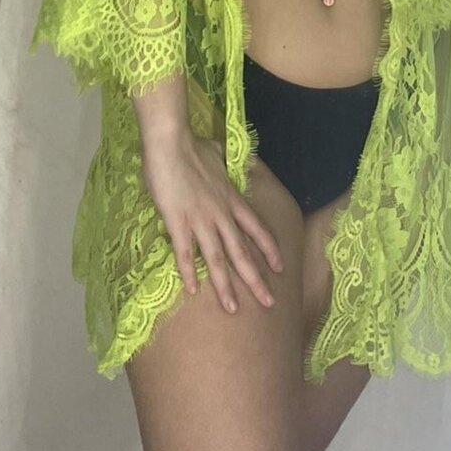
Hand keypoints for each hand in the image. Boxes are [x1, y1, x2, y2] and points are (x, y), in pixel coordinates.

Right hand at [140, 130, 283, 312]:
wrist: (171, 142)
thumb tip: (222, 154)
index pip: (256, 228)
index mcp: (231, 199)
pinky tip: (193, 291)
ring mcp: (200, 220)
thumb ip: (222, 160)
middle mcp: (221, 214)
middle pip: (242, 252)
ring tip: (233, 309)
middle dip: (256, 279)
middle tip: (269, 303)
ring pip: (218, 259)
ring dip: (226, 285)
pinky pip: (185, 253)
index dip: (268, 249)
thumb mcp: (216, 152)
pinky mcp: (178, 223)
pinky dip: (189, 273)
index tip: (280, 268)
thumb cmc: (191, 146)